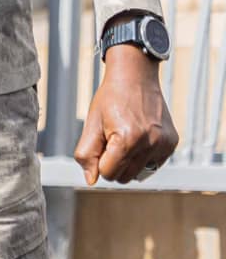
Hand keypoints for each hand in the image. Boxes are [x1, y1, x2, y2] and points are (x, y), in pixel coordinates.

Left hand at [76, 44, 178, 184]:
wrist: (136, 77)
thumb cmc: (110, 99)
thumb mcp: (92, 123)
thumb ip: (87, 154)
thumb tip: (91, 180)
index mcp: (127, 139)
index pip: (108, 173)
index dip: (99, 162)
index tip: (100, 145)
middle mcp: (150, 144)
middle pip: (124, 177)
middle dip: (113, 164)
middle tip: (110, 140)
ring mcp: (164, 145)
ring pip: (139, 174)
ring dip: (127, 162)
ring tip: (124, 138)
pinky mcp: (172, 144)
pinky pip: (153, 165)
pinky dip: (142, 157)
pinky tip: (139, 137)